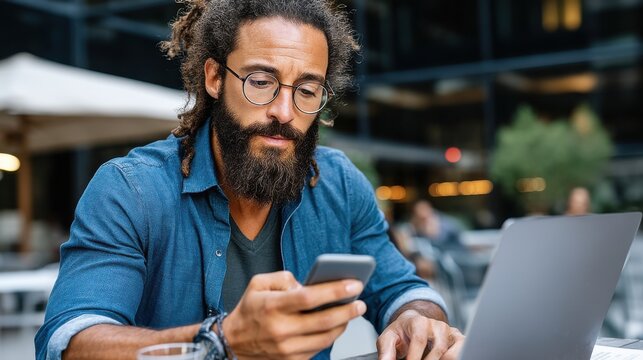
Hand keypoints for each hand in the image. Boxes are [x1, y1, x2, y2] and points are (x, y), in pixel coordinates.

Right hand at [222, 271, 366, 359]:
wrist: (233, 343)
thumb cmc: (250, 309)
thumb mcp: (258, 283)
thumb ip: (283, 277)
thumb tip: (306, 284)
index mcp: (272, 306)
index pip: (309, 298)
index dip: (335, 290)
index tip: (354, 284)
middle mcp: (280, 329)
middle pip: (324, 321)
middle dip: (348, 310)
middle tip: (361, 302)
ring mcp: (287, 349)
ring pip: (325, 338)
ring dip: (343, 325)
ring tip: (352, 312)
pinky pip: (319, 349)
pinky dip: (331, 336)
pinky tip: (337, 325)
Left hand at [377, 309, 464, 359]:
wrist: (412, 325)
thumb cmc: (401, 333)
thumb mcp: (388, 339)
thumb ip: (386, 351)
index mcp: (419, 322)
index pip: (419, 340)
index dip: (414, 357)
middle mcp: (437, 325)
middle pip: (437, 349)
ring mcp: (449, 332)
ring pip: (451, 353)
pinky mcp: (458, 339)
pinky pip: (460, 352)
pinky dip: (450, 359)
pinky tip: (438, 359)